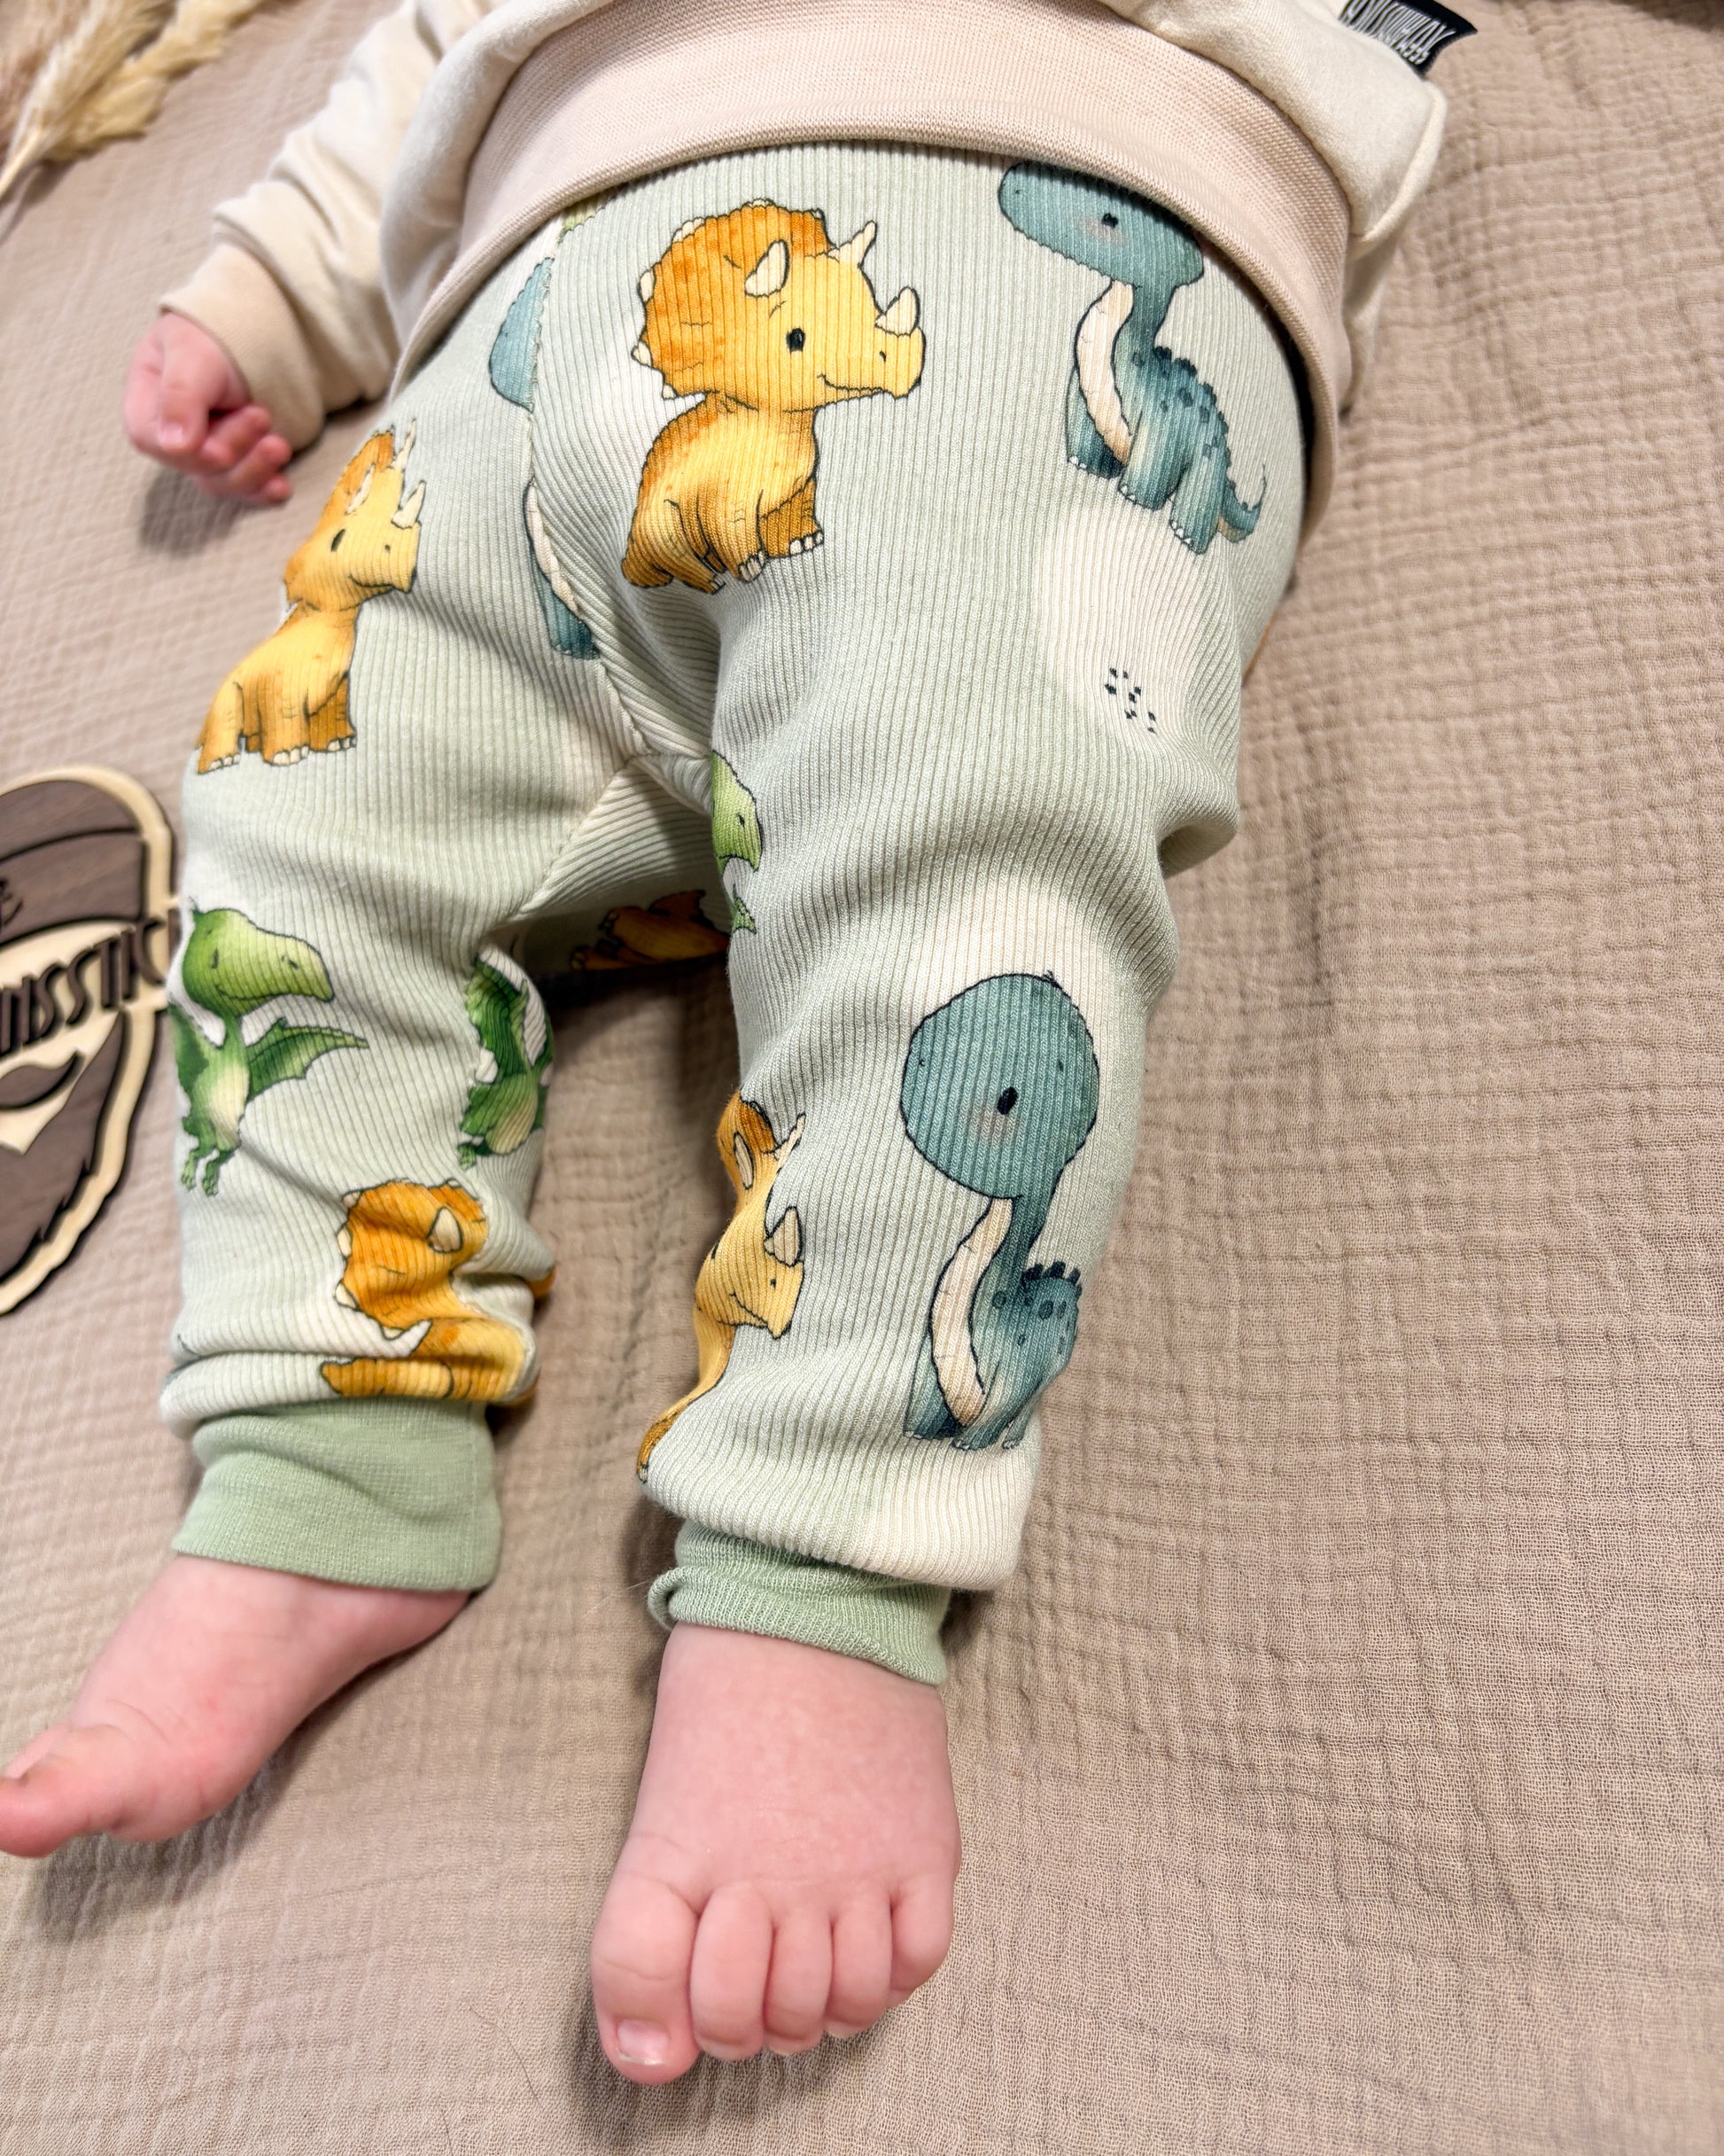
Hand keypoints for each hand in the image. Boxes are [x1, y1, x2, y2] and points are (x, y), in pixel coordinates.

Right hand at [123, 312, 292, 503]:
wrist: (255, 333)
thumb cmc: (212, 337)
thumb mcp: (192, 353)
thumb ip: (180, 395)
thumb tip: (174, 446)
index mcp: (146, 404)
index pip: (152, 442)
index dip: (189, 451)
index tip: (224, 444)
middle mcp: (172, 435)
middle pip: (195, 466)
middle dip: (234, 448)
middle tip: (261, 416)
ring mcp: (206, 453)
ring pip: (223, 481)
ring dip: (254, 469)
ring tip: (279, 445)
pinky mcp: (238, 463)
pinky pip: (247, 489)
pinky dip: (265, 490)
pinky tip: (282, 486)